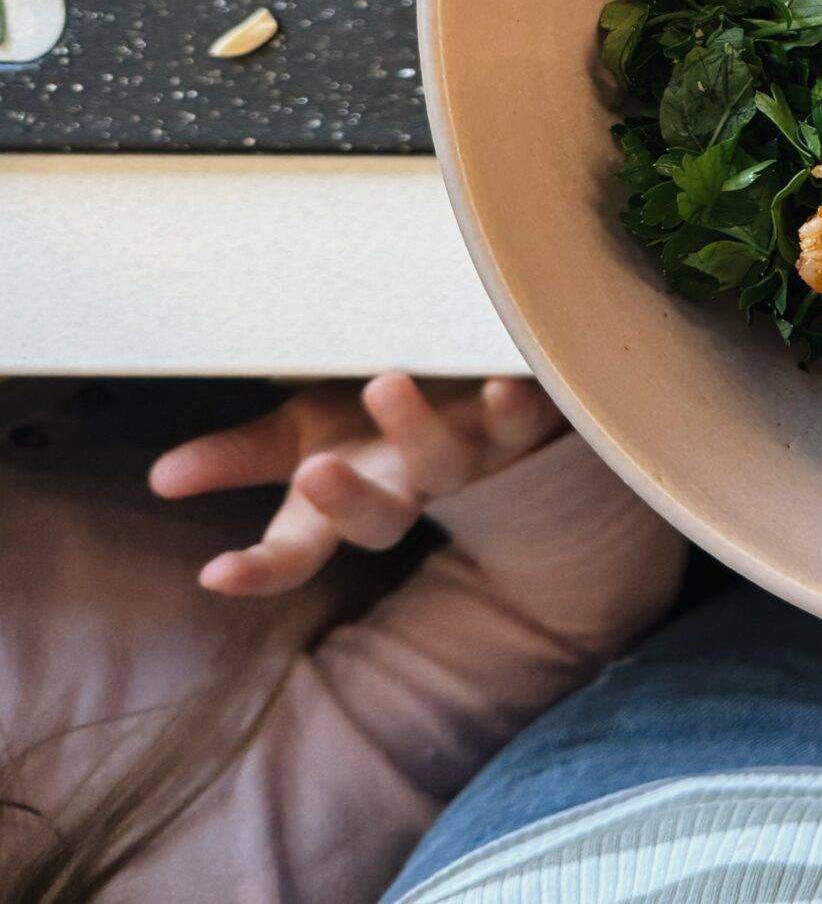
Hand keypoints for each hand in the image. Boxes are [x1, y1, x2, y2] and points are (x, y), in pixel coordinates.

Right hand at [149, 375, 563, 596]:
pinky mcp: (517, 424)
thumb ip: (239, 456)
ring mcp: (465, 458)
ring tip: (385, 386)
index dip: (260, 572)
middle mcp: (405, 487)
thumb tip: (161, 479)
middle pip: (379, 522)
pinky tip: (507, 383)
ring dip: (415, 430)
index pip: (296, 552)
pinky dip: (514, 405)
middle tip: (314, 471)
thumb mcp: (305, 433)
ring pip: (444, 463)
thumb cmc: (378, 420)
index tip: (214, 574)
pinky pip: (524, 424)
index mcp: (345, 495)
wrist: (473, 388)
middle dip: (345, 501)